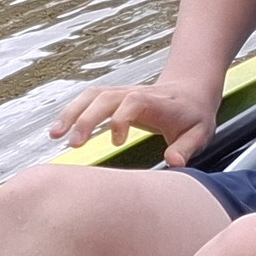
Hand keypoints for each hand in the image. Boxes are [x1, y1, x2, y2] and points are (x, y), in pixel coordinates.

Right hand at [52, 79, 219, 166]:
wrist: (190, 92)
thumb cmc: (193, 117)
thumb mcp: (200, 134)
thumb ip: (187, 148)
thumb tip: (174, 162)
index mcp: (159, 103)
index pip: (134, 101)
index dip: (121, 118)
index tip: (116, 141)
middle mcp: (137, 94)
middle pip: (106, 97)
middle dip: (87, 118)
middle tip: (74, 145)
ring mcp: (124, 93)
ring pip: (93, 95)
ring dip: (72, 113)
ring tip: (55, 135)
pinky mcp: (114, 97)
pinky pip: (89, 99)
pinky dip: (72, 111)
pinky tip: (59, 130)